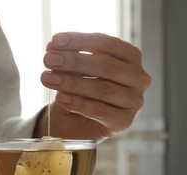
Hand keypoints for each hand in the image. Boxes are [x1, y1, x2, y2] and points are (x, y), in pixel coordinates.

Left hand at [36, 32, 150, 140]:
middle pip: (107, 66)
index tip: (55, 41)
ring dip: (72, 82)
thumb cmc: (79, 89)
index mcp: (130, 56)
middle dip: (74, 61)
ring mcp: (134, 101)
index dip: (80, 41)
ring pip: (103, 89)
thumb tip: (53, 46)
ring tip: (47, 78)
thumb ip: (68, 57)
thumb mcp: (73, 69)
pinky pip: (99, 111)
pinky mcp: (123, 121)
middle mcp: (138, 77)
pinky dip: (77, 103)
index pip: (106, 43)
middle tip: (48, 59)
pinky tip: (60, 97)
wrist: (75, 121)